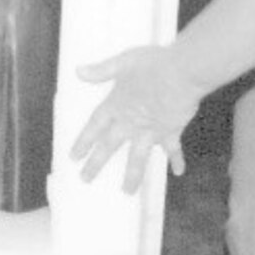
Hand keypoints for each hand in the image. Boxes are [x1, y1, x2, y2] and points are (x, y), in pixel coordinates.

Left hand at [69, 45, 202, 193]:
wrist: (182, 73)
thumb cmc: (153, 63)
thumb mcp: (123, 61)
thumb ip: (102, 70)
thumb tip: (78, 71)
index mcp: (116, 105)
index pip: (94, 127)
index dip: (83, 141)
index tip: (73, 157)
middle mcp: (130, 122)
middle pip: (109, 147)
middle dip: (96, 164)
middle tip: (86, 179)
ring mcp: (150, 130)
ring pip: (138, 158)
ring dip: (132, 176)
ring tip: (127, 192)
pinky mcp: (171, 131)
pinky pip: (173, 149)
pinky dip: (176, 160)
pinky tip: (179, 172)